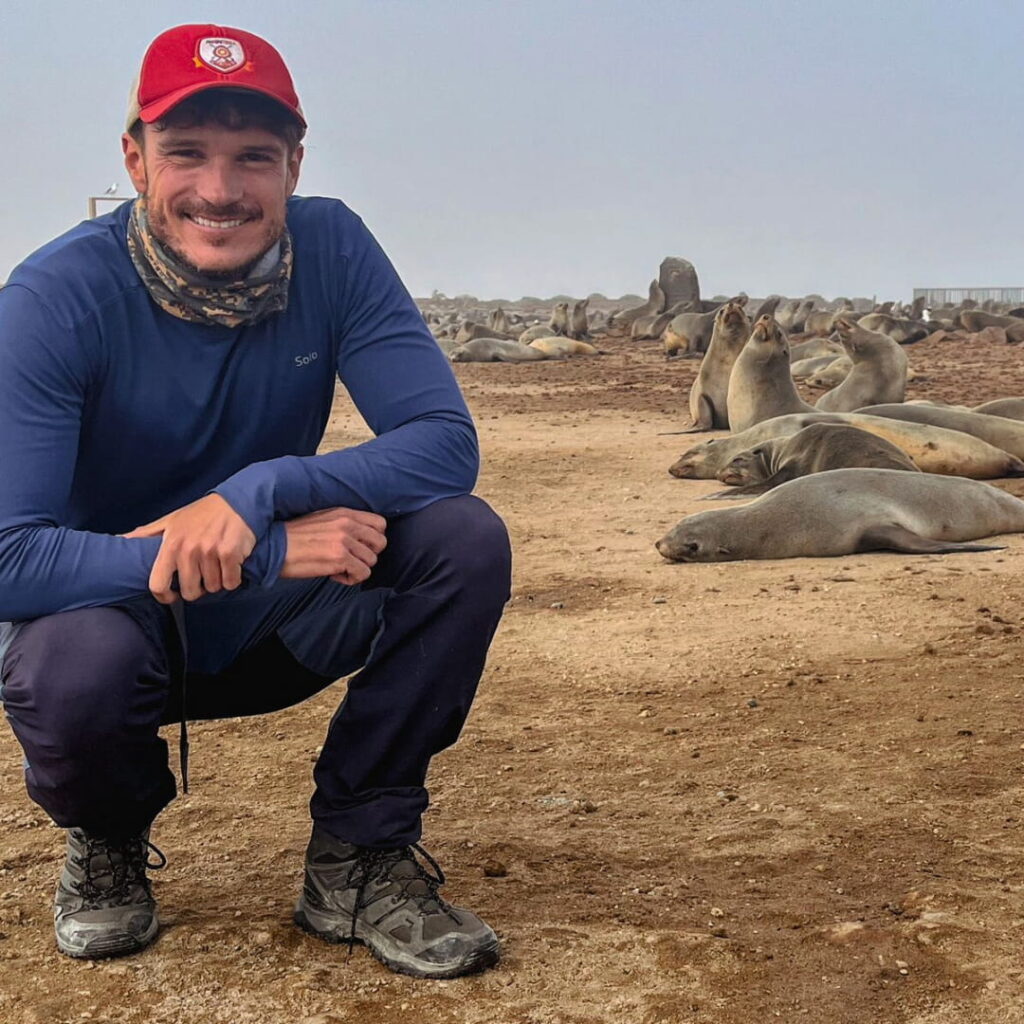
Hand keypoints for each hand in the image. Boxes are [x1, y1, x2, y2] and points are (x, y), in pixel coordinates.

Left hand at [122, 494, 256, 602]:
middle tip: (203, 575)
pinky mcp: (230, 554)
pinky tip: (232, 565)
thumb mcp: (171, 520)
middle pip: (190, 592)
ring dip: (217, 581)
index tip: (172, 596)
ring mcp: (210, 552)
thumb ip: (147, 534)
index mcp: (170, 544)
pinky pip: (230, 582)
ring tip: (218, 565)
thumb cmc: (202, 513)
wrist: (236, 502)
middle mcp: (188, 549)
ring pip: (212, 588)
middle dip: (198, 588)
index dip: (164, 596)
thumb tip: (121, 540)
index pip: (157, 584)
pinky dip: (233, 578)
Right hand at [280, 507, 387, 584]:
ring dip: (357, 568)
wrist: (274, 547)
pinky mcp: (339, 558)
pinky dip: (350, 579)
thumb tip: (361, 539)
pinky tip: (334, 576)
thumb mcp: (322, 519)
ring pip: (372, 561)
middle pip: (381, 543)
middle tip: (351, 560)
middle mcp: (347, 524)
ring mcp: (344, 541)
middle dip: (368, 555)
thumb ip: (344, 524)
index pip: (380, 523)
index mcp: (344, 513)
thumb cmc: (295, 537)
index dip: (373, 538)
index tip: (359, 546)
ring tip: (338, 568)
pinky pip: (362, 574)